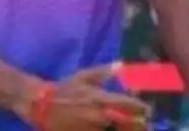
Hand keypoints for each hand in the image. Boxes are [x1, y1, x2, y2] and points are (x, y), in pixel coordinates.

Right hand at [16, 65, 150, 130]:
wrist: (42, 105)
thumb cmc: (64, 89)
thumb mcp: (83, 76)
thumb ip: (103, 72)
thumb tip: (121, 65)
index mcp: (103, 99)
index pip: (133, 106)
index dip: (143, 109)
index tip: (146, 110)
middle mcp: (102, 116)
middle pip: (132, 124)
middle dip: (139, 123)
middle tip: (142, 122)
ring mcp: (95, 129)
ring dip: (126, 128)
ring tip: (126, 126)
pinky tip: (109, 127)